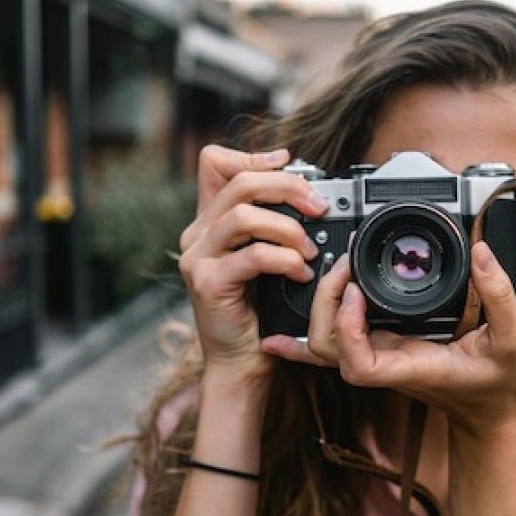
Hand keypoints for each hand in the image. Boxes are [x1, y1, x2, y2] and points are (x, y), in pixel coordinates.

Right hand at [177, 144, 328, 384]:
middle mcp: (197, 234)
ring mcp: (198, 258)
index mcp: (209, 221)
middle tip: (318, 206)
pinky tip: (300, 273)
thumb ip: (274, 225)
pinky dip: (285, 260)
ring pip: (244, 215)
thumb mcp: (266, 258)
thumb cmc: (259, 310)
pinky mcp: (208, 283)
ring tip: (310, 250)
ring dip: (288, 228)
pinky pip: (253, 256)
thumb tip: (310, 195)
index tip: (289, 162)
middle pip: (240, 183)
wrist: (241, 360)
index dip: (252, 156)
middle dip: (288, 187)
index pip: (215, 163)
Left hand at [261, 241, 515, 434]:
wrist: (492, 410)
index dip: (347, 327)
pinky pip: (334, 343)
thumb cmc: (501, 383)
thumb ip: (501, 295)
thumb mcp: (515, 339)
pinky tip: (280, 332)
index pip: (359, 363)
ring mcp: (380, 357)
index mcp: (412, 365)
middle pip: (327, 346)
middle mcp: (387, 363)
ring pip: (324, 343)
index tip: (358, 291)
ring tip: (340, 265)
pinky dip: (304, 337)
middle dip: (326, 301)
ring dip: (320, 303)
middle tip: (348, 262)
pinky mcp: (381, 348)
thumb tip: (481, 253)